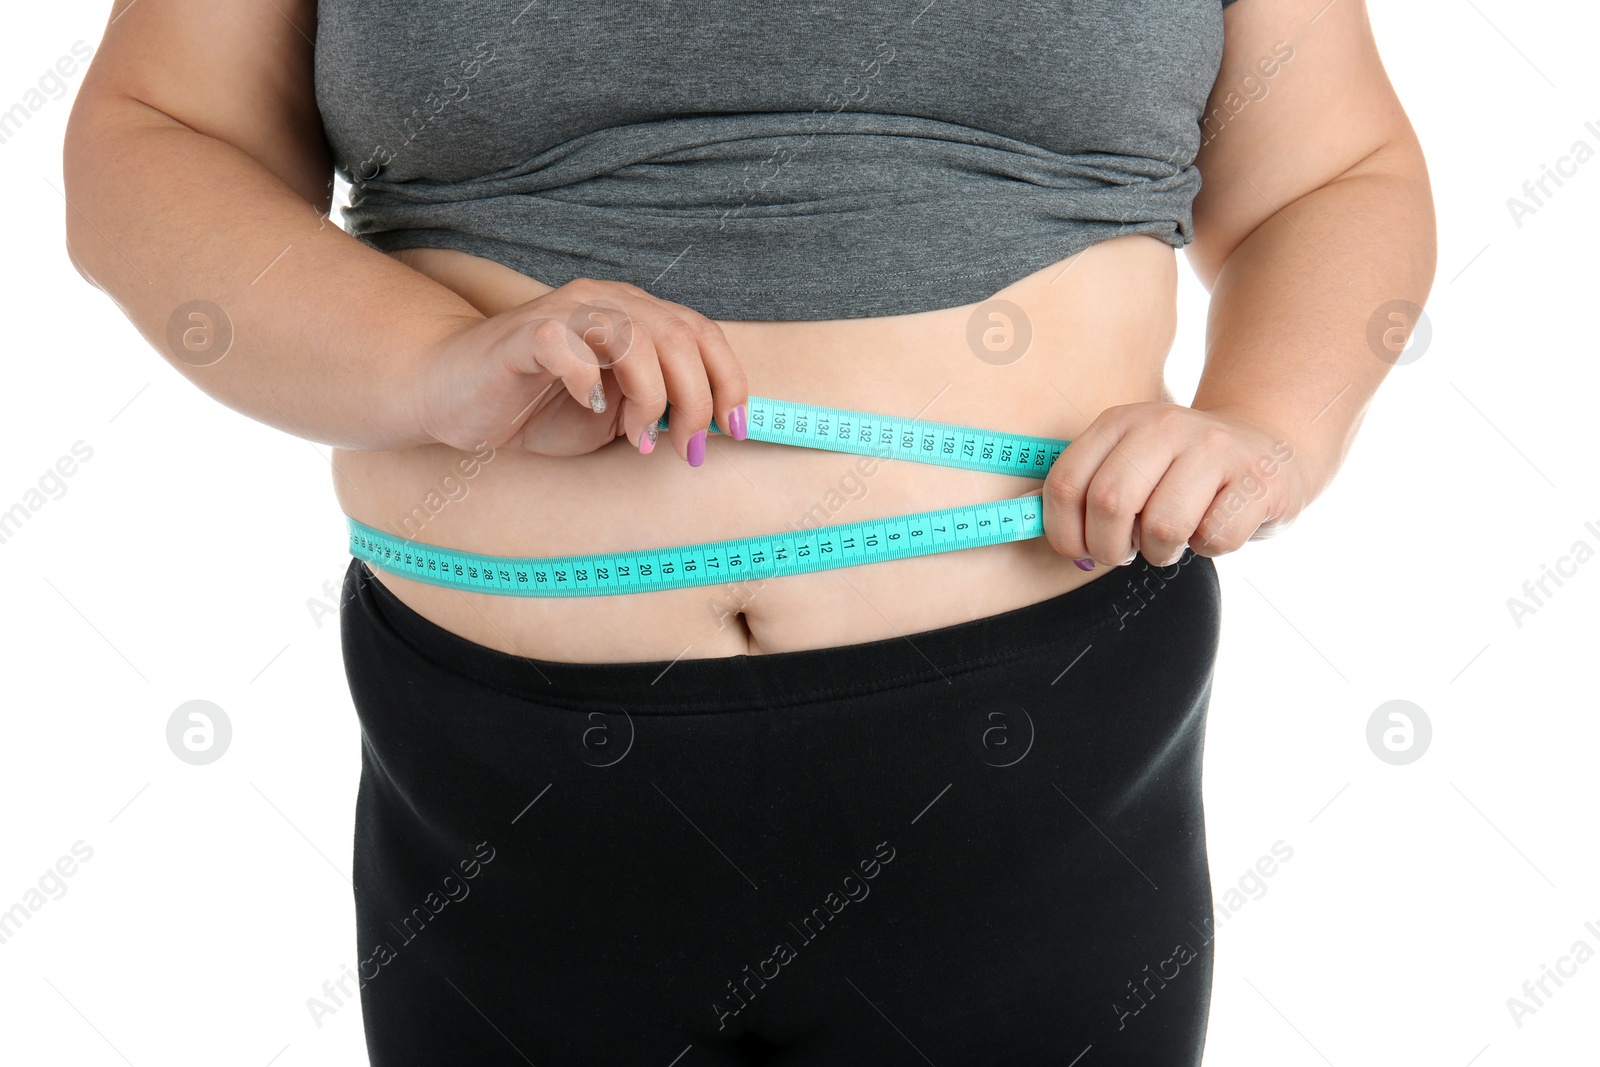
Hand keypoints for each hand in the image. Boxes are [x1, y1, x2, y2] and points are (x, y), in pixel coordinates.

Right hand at [413, 277, 748, 460]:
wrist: (450, 395)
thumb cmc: (533, 406)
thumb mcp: (612, 418)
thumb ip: (655, 412)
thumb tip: (704, 427)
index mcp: (633, 315)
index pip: (702, 333)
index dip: (729, 380)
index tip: (733, 429)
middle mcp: (604, 302)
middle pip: (679, 336)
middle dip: (695, 401)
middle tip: (684, 447)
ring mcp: (564, 312)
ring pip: (637, 338)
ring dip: (651, 398)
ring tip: (636, 436)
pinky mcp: (525, 334)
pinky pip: (571, 347)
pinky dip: (590, 383)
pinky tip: (589, 406)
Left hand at [1040, 403, 1305, 568]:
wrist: (1270, 448)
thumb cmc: (1184, 474)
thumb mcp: (1130, 463)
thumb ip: (1084, 491)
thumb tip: (1031, 527)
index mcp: (1120, 422)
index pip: (1064, 482)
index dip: (1063, 532)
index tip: (1081, 548)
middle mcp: (1164, 425)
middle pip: (1110, 503)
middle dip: (1111, 548)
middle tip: (1127, 551)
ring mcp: (1215, 448)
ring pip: (1163, 525)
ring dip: (1162, 551)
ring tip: (1172, 538)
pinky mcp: (1257, 479)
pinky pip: (1215, 537)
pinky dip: (1210, 548)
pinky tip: (1215, 526)